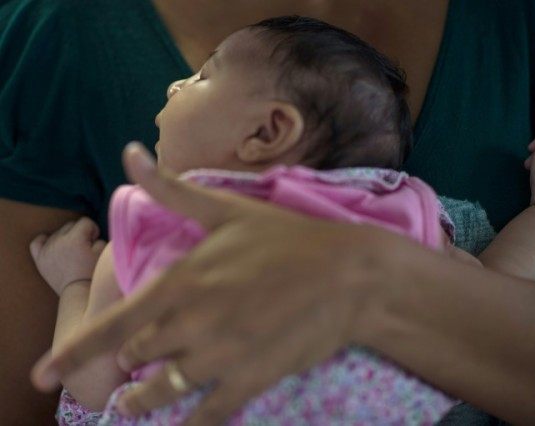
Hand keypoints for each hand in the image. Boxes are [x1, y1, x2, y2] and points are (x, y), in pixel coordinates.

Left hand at [30, 217, 106, 294]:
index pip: (85, 221)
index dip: (93, 230)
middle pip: (71, 225)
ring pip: (58, 232)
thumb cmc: (93, 273)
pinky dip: (45, 241)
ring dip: (66, 238)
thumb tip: (92, 235)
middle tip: (85, 248)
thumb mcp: (102, 253)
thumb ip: (99, 238)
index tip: (94, 242)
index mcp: (75, 238)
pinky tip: (54, 246)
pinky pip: (37, 241)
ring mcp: (47, 249)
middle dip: (80, 233)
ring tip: (73, 252)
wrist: (78, 292)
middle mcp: (59, 241)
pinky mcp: (40, 258)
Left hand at [31, 143, 385, 424]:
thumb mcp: (226, 209)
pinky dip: (188, 424)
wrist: (346, 275)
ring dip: (144, 396)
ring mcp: (220, 358)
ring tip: (135, 400)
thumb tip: (129, 154)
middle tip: (136, 358)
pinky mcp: (249, 380)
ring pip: (163, 389)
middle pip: (138, 356)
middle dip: (132, 356)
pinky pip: (206, 415)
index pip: (113, 324)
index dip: (72, 351)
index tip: (41, 373)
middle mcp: (191, 325)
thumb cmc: (286, 238)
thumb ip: (172, 190)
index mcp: (181, 283)